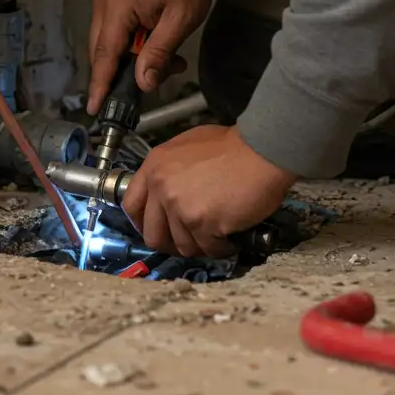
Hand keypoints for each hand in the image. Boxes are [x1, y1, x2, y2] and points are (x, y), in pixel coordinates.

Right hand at [87, 0, 231, 114]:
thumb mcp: (181, 18)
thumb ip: (159, 52)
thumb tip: (143, 82)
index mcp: (118, 6)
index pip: (104, 55)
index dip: (99, 84)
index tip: (95, 108)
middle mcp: (104, 2)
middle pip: (103, 52)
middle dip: (125, 74)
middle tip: (154, 82)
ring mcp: (106, 0)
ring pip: (110, 44)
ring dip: (134, 60)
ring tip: (168, 62)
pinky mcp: (113, 0)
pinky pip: (116, 32)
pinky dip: (134, 46)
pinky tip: (158, 47)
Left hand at [122, 125, 296, 257]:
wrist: (262, 150)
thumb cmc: (234, 145)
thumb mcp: (189, 146)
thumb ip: (171, 170)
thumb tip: (168, 193)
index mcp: (155, 166)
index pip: (131, 205)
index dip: (142, 223)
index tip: (155, 229)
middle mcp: (162, 188)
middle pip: (153, 235)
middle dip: (171, 243)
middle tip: (189, 241)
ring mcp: (181, 208)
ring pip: (182, 246)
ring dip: (201, 245)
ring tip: (217, 236)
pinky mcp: (202, 224)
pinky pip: (208, 248)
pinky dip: (221, 248)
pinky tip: (231, 238)